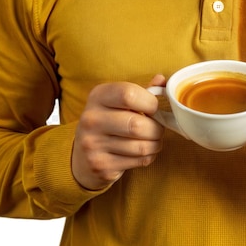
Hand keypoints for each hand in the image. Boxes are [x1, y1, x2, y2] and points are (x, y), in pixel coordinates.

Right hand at [72, 75, 165, 189]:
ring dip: (155, 144)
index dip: (150, 102)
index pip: (129, 94)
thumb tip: (162, 80)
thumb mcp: (119, 102)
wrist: (83, 157)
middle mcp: (92, 119)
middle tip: (158, 129)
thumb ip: (141, 91)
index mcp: (98, 96)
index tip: (154, 108)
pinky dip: (149, 156)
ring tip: (153, 140)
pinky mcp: (101, 165)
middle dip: (156, 129)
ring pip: (141, 146)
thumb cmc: (109, 122)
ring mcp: (93, 144)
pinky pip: (138, 161)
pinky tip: (144, 152)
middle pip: (137, 125)